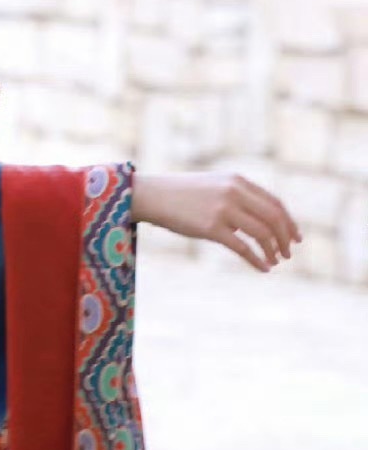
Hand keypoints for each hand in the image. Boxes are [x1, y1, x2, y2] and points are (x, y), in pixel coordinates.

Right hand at [132, 170, 302, 272]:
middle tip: (289, 253)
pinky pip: (242, 247)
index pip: (275, 203)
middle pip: (273, 218)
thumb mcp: (215, 187)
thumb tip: (261, 222)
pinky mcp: (211, 227)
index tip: (295, 238)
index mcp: (238, 181)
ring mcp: (223, 210)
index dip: (289, 222)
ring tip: (276, 261)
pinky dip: (257, 259)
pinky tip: (263, 268)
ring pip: (261, 233)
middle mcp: (234, 193)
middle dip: (285, 238)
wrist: (153, 195)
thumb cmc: (183, 194)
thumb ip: (239, 198)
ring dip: (273, 250)